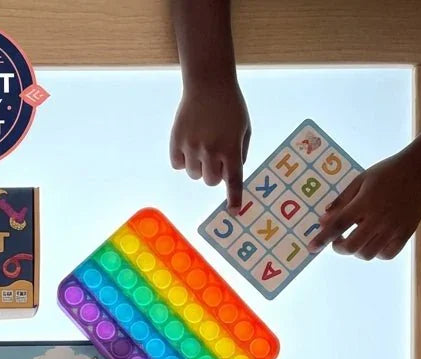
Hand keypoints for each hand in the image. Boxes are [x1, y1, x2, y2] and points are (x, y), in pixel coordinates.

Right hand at [170, 79, 250, 210]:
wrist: (208, 84)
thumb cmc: (230, 106)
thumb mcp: (244, 129)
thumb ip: (239, 153)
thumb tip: (230, 176)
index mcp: (231, 148)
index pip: (233, 180)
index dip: (234, 198)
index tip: (234, 212)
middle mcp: (211, 151)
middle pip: (211, 181)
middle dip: (214, 174)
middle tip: (216, 157)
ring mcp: (192, 147)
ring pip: (194, 174)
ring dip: (199, 167)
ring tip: (202, 146)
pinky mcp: (176, 143)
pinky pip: (179, 165)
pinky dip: (184, 160)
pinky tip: (189, 144)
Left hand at [308, 151, 420, 259]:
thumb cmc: (387, 173)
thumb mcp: (360, 180)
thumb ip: (341, 201)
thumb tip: (322, 220)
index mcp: (365, 203)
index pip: (338, 225)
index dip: (322, 238)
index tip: (311, 247)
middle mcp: (378, 218)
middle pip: (351, 246)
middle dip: (339, 247)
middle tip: (338, 241)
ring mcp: (393, 228)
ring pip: (368, 254)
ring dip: (357, 251)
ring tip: (357, 240)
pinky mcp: (406, 233)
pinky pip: (387, 254)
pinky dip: (376, 253)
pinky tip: (374, 243)